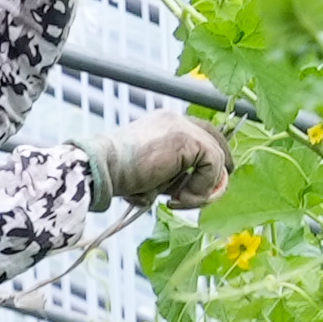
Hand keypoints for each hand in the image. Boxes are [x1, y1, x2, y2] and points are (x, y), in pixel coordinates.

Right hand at [89, 111, 230, 207]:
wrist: (102, 169)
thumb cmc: (118, 176)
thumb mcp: (153, 173)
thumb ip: (175, 174)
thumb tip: (197, 190)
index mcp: (166, 123)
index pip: (202, 132)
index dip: (216, 154)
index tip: (221, 176)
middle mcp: (177, 120)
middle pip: (215, 140)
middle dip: (218, 172)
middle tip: (205, 197)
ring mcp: (183, 127)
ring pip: (215, 158)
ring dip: (201, 189)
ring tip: (175, 201)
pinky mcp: (187, 140)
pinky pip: (212, 166)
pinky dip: (200, 188)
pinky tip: (176, 198)